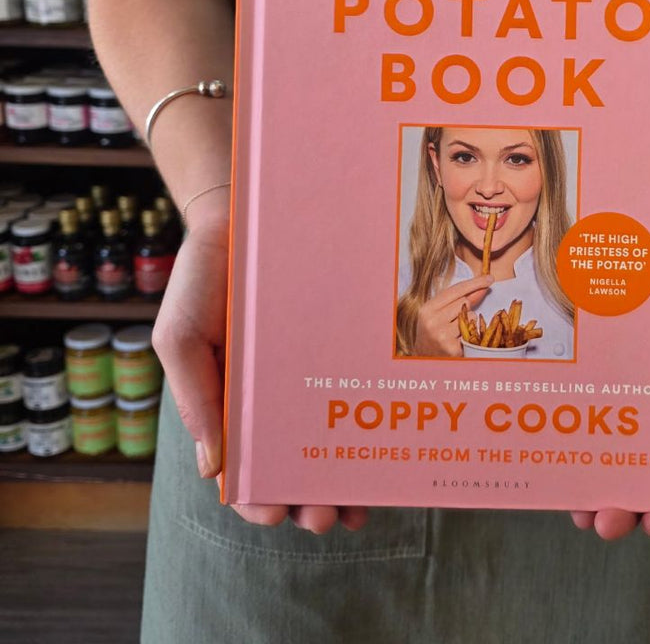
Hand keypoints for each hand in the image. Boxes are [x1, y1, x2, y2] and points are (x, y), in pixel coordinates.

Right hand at [151, 203, 367, 532]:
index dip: (256, 498)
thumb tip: (214, 469)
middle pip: (291, 465)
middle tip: (322, 518)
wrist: (242, 217)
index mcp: (229, 404)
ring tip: (355, 506)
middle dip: (305, 502)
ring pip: (328, 443)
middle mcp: (272, 399)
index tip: (272, 513)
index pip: (243, 467)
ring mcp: (307, 376)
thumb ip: (195, 398)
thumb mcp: (180, 337)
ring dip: (340, 483)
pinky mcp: (338, 349)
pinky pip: (353, 392)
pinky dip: (365, 427)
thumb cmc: (201, 280)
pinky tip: (383, 452)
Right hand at [412, 274, 492, 355]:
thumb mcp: (439, 312)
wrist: (424, 359)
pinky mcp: (453, 349)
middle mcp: (433, 322)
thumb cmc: (432, 332)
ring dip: (470, 320)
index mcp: (427, 309)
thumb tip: (482, 286)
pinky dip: (471, 334)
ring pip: (471, 316)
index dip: (474, 282)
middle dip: (467, 306)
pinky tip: (460, 339)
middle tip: (457, 317)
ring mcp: (442, 336)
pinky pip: (473, 332)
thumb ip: (458, 298)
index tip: (489, 278)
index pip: (455, 290)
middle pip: (465, 302)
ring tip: (456, 330)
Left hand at [570, 243, 649, 540]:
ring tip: (578, 506)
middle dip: (623, 505)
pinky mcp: (598, 358)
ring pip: (608, 445)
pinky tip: (560, 449)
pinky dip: (575, 431)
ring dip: (594, 483)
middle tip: (603, 523)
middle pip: (640, 467)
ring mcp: (627, 381)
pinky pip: (586, 400)